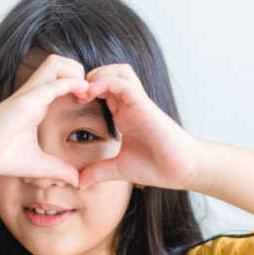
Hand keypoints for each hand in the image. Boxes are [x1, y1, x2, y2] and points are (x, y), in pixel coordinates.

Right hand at [0, 54, 88, 186]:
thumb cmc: (2, 157)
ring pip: (56, 62)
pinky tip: (82, 94)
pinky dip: (71, 83)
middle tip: (88, 93)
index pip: (61, 78)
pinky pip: (53, 83)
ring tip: (84, 92)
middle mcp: (34, 93)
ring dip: (75, 72)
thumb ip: (59, 170)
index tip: (88, 101)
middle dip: (79, 70)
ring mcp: (30, 93)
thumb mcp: (39, 165)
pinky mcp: (27, 99)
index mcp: (37, 102)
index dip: (79, 84)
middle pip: (60, 62)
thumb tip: (77, 181)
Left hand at [75, 63, 204, 191]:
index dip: (85, 90)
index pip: (103, 88)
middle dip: (89, 78)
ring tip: (84, 92)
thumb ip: (99, 172)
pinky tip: (92, 94)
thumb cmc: (157, 167)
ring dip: (98, 75)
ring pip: (118, 71)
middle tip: (74, 94)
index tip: (71, 103)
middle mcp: (130, 104)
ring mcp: (138, 102)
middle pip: (109, 72)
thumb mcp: (119, 169)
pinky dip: (105, 82)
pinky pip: (123, 83)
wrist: (182, 170)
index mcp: (124, 114)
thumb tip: (79, 183)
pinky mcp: (144, 104)